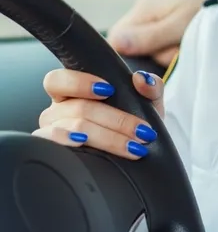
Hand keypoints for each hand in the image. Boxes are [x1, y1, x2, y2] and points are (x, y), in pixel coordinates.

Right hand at [34, 69, 163, 159]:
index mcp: (76, 89)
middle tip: (142, 130)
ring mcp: (54, 131)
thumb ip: (151, 86)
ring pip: (74, 128)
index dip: (79, 82)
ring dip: (108, 137)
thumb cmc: (138, 121)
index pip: (59, 80)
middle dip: (114, 119)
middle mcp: (59, 109)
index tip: (108, 89)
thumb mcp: (149, 102)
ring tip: (133, 147)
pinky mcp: (55, 153)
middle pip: (77, 108)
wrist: (140, 151)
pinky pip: (53, 145)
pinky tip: (85, 144)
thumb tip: (141, 78)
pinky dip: (69, 142)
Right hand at [107, 0, 210, 66]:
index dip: (127, 59)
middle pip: (134, 48)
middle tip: (180, 51)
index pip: (115, 41)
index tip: (149, 66)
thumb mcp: (181, 24)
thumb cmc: (213, 4)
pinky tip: (195, 43)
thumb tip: (114, 45)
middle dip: (156, 57)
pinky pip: (169, 42)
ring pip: (154, 48)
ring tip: (192, 45)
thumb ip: (150, 37)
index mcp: (143, 9)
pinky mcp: (177, 20)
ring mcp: (162, 15)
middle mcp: (148, 12)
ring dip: (172, 53)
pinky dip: (181, 47)